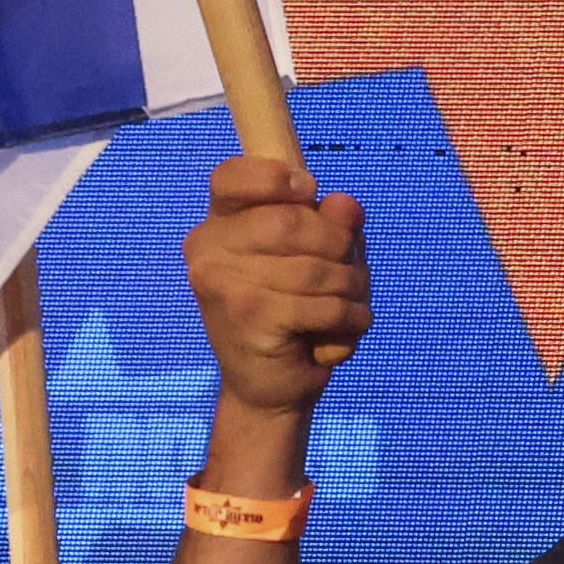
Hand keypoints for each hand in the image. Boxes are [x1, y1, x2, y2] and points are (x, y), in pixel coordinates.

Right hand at [187, 153, 370, 416]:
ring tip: (347, 307)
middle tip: (349, 275)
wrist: (270, 386)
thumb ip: (335, 224)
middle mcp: (209, 250)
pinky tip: (339, 333)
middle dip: (342, 249)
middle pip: (295, 220)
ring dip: (354, 290)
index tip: (308, 190)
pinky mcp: (249, 317)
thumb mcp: (324, 257)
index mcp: (219, 225)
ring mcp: (223, 284)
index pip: (231, 177)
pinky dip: (350, 319)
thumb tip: (344, 204)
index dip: (275, 177)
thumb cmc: (298, 310)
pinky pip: (325, 305)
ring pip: (320, 268)